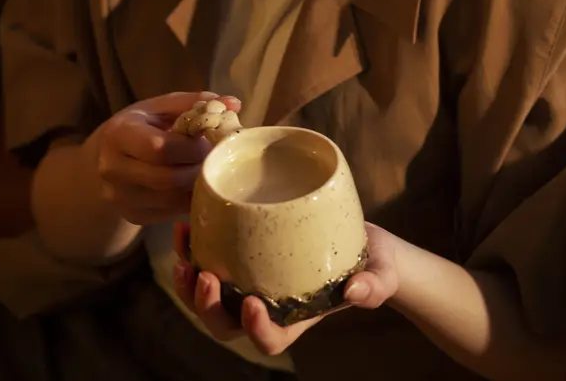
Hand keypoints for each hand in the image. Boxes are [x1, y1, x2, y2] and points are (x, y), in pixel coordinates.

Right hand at [90, 91, 240, 225]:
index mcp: (119, 134)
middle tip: (217, 159)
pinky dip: (189, 200)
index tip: (210, 142)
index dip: (192, 148)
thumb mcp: (161, 107)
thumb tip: (235, 103)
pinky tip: (198, 186)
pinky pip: (170, 213)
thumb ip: (195, 102)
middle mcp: (112, 169)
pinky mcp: (132, 215)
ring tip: (210, 170)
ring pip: (171, 199)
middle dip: (199, 169)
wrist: (105, 158)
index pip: (160, 148)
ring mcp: (119, 197)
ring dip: (197, 187)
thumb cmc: (141, 126)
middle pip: (167, 178)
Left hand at [172, 221, 400, 355]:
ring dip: (188, 283)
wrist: (364, 244)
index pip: (269, 340)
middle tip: (204, 277)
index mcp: (295, 320)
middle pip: (226, 325)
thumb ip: (374, 286)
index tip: (254, 302)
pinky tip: (187, 226)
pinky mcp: (243, 261)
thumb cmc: (375, 266)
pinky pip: (209, 265)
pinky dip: (193, 250)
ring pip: (208, 300)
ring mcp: (251, 286)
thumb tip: (356, 290)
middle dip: (207, 307)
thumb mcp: (381, 275)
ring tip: (184, 255)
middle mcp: (267, 310)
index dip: (256, 329)